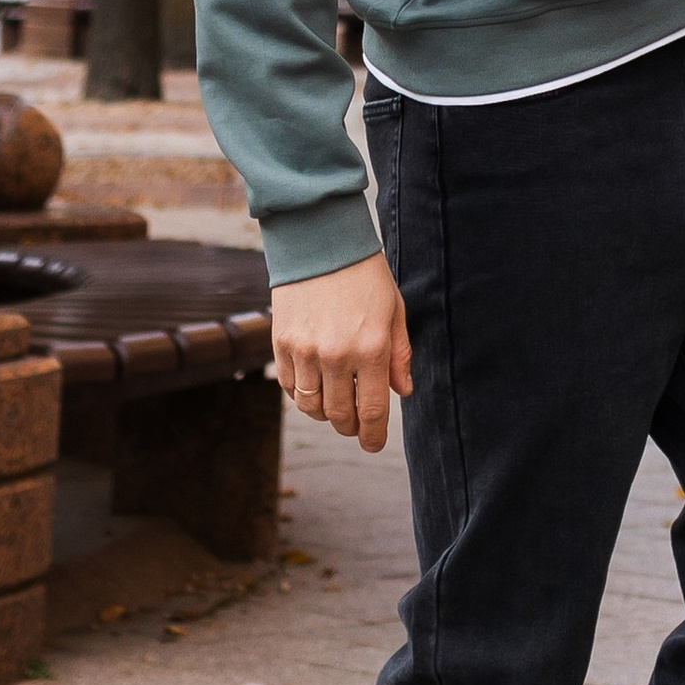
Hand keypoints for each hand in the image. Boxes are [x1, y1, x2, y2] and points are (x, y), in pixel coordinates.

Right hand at [273, 248, 411, 452]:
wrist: (319, 240)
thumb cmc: (365, 274)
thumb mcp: (394, 310)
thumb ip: (399, 354)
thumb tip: (402, 391)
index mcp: (371, 349)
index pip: (372, 411)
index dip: (373, 436)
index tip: (373, 444)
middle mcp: (336, 355)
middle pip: (339, 415)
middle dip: (350, 426)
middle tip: (356, 425)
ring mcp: (305, 351)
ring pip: (311, 407)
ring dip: (325, 413)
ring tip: (336, 404)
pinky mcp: (281, 343)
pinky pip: (290, 386)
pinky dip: (302, 394)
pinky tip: (315, 385)